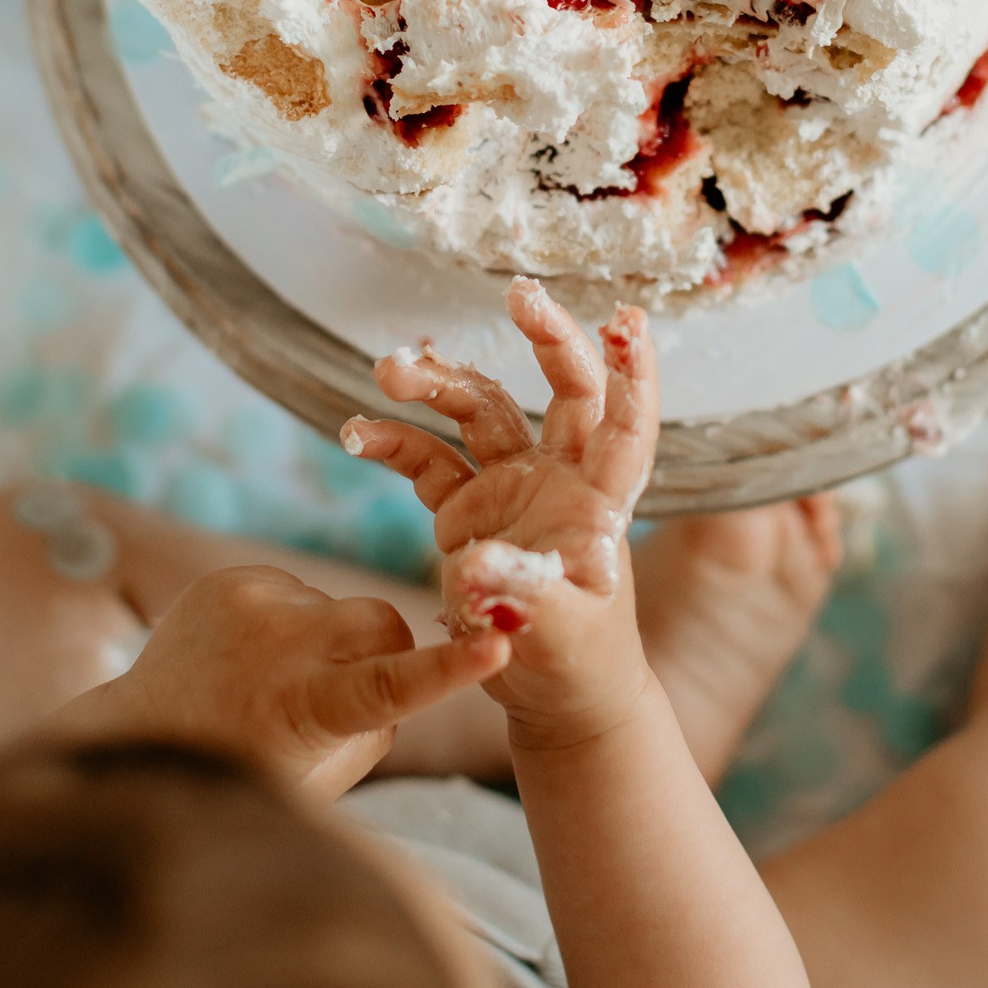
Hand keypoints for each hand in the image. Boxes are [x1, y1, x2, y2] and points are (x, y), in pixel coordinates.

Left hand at [52, 564, 507, 799]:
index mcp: (308, 710)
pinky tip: (249, 657)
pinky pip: (297, 591)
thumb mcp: (327, 771)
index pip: (393, 686)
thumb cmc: (247, 770)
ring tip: (271, 679)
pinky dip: (289, 621)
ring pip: (338, 606)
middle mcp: (278, 647)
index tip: (497, 645)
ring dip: (326, 638)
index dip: (450, 667)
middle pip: (382, 622)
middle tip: (350, 688)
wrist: (141, 735)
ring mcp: (250, 604)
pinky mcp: (230, 580)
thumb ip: (379, 719)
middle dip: (387, 649)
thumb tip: (405, 661)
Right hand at [340, 278, 660, 750]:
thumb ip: (524, 598)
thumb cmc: (577, 664)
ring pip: (482, 412)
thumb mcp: (559, 638)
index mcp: (602, 501)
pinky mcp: (468, 511)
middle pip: (564, 390)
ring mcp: (513, 487)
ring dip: (441, 384)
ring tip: (389, 370)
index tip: (627, 322)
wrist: (554, 693)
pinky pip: (427, 461)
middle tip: (518, 293)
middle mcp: (562, 479)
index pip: (627, 426)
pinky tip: (356, 431)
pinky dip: (393, 442)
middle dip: (545, 338)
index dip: (632, 374)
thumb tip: (478, 565)